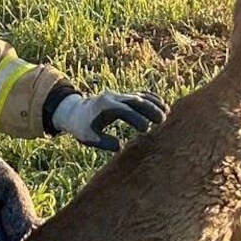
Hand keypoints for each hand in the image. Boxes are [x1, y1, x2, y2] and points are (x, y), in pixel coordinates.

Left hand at [52, 90, 167, 151]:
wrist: (74, 111)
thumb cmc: (81, 127)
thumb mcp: (87, 137)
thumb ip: (103, 142)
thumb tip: (120, 146)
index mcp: (104, 107)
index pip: (123, 111)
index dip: (135, 118)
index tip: (146, 129)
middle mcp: (113, 98)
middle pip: (134, 101)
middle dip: (149, 109)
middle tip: (162, 120)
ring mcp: (118, 96)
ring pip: (139, 96)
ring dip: (153, 103)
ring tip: (167, 113)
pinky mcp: (122, 97)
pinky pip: (139, 95)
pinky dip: (151, 98)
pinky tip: (162, 105)